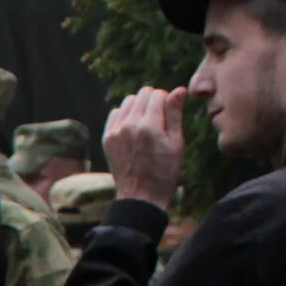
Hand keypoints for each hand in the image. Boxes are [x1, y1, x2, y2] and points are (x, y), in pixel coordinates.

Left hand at [104, 88, 185, 210]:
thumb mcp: (176, 143)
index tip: (170, 115)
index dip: (167, 101)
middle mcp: (129, 126)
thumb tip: (179, 89)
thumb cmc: (164, 171)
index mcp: (148, 126)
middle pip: (142, 94)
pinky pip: (116, 114)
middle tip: (159, 120)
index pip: (157, 94)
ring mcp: (115, 132)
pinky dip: (125, 116)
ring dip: (139, 107)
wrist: (141, 196)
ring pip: (128, 102)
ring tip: (147, 125)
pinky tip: (133, 129)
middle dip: (153, 101)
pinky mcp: (107, 138)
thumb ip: (175, 114)